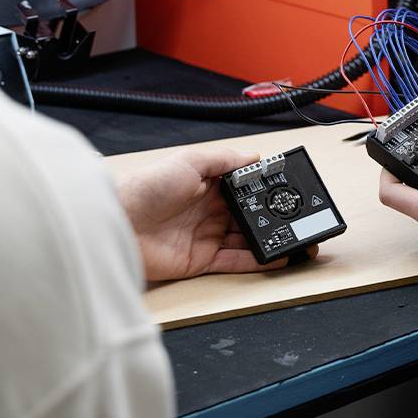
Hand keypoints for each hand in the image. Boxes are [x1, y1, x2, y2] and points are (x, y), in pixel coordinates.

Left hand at [114, 145, 315, 281]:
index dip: (265, 190)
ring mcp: (207, 236)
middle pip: (249, 215)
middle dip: (274, 217)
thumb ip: (224, 160)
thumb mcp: (188, 161)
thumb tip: (254, 156)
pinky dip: (258, 261)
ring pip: (248, 239)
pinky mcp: (202, 260)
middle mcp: (210, 211)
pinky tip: (277, 257)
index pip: (244, 188)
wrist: (118, 223)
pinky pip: (236, 261)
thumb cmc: (146, 188)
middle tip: (299, 219)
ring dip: (271, 240)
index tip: (288, 191)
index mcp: (208, 185)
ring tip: (297, 240)